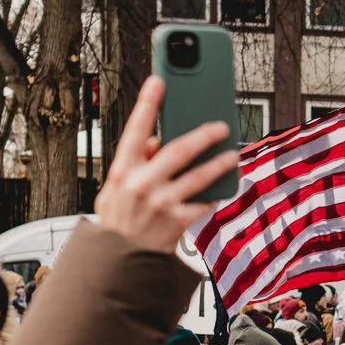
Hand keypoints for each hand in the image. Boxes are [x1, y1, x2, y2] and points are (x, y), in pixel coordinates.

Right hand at [95, 77, 236, 252]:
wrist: (120, 263)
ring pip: (199, 175)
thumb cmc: (117, 224)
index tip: (159, 81)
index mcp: (121, 172)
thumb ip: (133, 164)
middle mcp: (140, 185)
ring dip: (219, 163)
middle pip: (178, 149)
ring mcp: (160, 203)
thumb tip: (154, 141)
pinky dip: (213, 196)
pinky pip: (204, 203)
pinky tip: (219, 191)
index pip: (135, 130)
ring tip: (231, 155)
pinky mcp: (177, 222)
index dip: (148, 103)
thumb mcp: (113, 190)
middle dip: (203, 134)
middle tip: (220, 126)